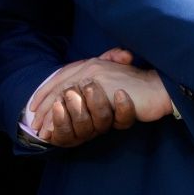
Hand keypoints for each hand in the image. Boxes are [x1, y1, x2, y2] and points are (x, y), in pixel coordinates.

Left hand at [29, 50, 173, 139]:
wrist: (159, 90)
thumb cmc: (140, 87)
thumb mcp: (116, 80)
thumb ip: (100, 79)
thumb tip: (78, 90)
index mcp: (94, 63)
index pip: (63, 76)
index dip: (46, 91)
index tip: (35, 106)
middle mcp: (92, 68)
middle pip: (59, 86)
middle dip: (44, 107)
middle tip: (35, 124)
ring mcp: (96, 79)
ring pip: (64, 98)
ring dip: (51, 116)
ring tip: (43, 130)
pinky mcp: (102, 92)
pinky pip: (75, 108)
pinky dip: (62, 120)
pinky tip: (56, 130)